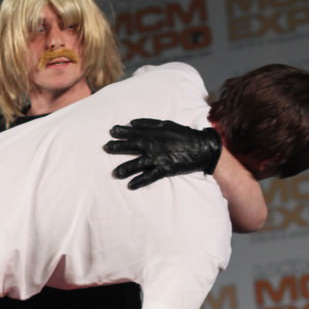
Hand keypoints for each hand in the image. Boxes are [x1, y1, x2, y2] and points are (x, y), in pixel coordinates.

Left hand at [104, 118, 221, 188]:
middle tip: (106, 148)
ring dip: (125, 168)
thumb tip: (132, 123)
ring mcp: (159, 158)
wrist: (202, 148)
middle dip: (118, 147)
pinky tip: (130, 185)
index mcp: (155, 133)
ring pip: (138, 163)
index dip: (122, 131)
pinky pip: (150, 177)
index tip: (111, 131)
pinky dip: (140, 181)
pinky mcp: (165, 169)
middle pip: (132, 145)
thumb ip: (149, 123)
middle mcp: (154, 145)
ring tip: (115, 173)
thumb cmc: (184, 135)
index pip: (135, 131)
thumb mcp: (167, 124)